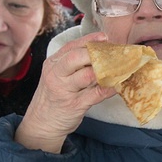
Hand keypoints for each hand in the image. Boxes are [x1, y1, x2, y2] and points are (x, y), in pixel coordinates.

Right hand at [16, 32, 116, 151]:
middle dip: (96, 54)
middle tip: (112, 54)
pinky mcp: (75, 105)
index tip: (105, 38)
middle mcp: (56, 75)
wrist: (42, 123)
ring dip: (106, 71)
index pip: (71, 46)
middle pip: (76, 57)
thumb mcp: (57, 76)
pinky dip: (109, 88)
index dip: (89, 40)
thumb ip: (73, 65)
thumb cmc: (53, 97)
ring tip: (119, 68)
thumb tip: (100, 53)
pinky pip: (96, 94)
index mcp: (53, 64)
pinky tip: (117, 85)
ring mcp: (64, 90)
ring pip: (87, 75)